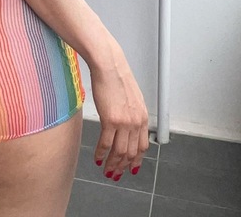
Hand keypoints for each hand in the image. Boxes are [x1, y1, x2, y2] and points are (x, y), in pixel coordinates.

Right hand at [90, 36, 148, 181]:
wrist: (109, 65)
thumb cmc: (117, 76)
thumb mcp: (132, 97)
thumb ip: (132, 113)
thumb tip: (127, 123)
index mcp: (143, 117)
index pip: (142, 146)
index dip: (136, 160)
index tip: (131, 168)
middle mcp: (136, 122)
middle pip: (130, 152)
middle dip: (122, 167)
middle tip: (115, 174)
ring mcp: (124, 122)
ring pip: (119, 152)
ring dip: (112, 164)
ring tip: (106, 171)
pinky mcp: (110, 120)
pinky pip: (106, 143)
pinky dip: (101, 154)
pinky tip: (97, 158)